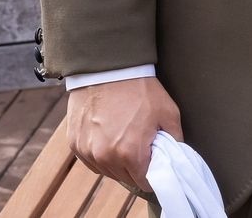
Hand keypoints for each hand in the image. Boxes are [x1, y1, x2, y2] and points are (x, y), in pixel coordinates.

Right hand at [67, 76, 182, 190]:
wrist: (108, 69)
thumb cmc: (140, 89)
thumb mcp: (168, 111)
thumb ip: (174, 138)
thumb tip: (175, 155)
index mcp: (131, 152)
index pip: (144, 181)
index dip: (153, 174)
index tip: (156, 163)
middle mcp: (106, 157)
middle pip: (125, 178)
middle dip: (136, 166)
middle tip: (142, 145)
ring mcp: (88, 152)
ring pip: (107, 171)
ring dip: (117, 161)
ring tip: (125, 137)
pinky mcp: (75, 145)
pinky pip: (91, 160)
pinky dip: (101, 154)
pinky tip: (109, 135)